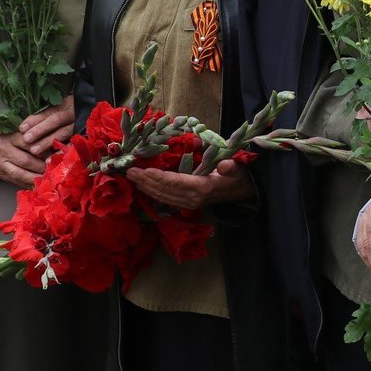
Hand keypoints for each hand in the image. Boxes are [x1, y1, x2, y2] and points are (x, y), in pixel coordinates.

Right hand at [0, 96, 74, 187]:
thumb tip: (57, 144)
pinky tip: (40, 185)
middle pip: (26, 160)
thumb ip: (35, 137)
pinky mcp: (1, 174)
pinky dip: (29, 183)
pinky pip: (16, 181)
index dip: (44, 149)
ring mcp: (1, 163)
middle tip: (57, 169)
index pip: (29, 142)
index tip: (58, 153)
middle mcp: (4, 149)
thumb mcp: (21, 134)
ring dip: (37, 177)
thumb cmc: (12, 140)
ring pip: (20, 173)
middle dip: (43, 166)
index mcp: (11, 136)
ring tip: (50, 178)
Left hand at [125, 158, 252, 211]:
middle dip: (145, 181)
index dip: (159, 177)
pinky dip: (153, 192)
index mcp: (202, 188)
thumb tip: (224, 166)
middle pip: (164, 190)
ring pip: (162, 196)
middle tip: (129, 172)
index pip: (176, 182)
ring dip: (146, 187)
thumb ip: (230, 167)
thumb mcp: (237, 169)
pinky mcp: (186, 204)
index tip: (144, 170)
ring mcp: (189, 203)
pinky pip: (165, 199)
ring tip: (132, 178)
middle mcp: (192, 198)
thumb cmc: (237, 176)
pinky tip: (144, 186)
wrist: (241, 191)